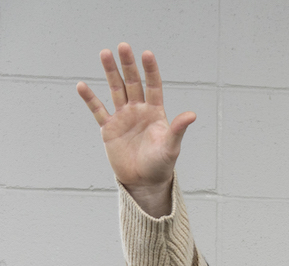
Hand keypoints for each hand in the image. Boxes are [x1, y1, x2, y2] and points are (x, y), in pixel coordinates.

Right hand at [77, 43, 194, 215]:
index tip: (147, 54)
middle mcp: (138, 111)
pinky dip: (90, 99)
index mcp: (156, 113)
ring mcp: (123, 118)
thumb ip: (178, 129)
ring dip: (110, 73)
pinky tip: (82, 86)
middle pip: (132, 83)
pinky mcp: (108, 129)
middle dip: (128, 65)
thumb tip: (192, 115)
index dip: (150, 71)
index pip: (153, 86)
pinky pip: (98, 110)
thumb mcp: (171, 146)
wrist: (144, 182)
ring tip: (105, 54)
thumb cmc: (161, 165)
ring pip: (115, 90)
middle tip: (123, 46)